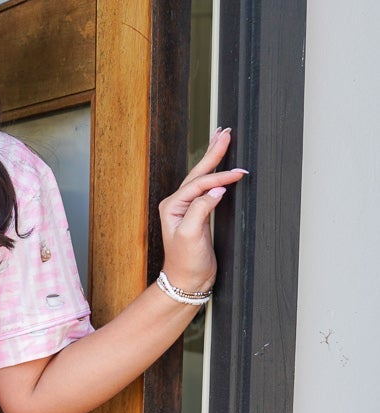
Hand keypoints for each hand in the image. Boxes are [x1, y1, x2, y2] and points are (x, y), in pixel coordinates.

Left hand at [158, 128, 247, 292]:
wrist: (187, 281)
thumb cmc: (186, 262)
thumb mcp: (190, 236)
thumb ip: (201, 210)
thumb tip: (216, 190)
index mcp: (172, 205)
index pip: (199, 184)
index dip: (220, 177)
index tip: (239, 173)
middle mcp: (178, 203)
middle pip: (198, 172)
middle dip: (213, 151)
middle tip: (224, 131)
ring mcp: (187, 207)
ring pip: (203, 176)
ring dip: (213, 158)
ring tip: (222, 139)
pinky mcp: (198, 213)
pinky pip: (208, 188)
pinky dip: (217, 175)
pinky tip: (221, 167)